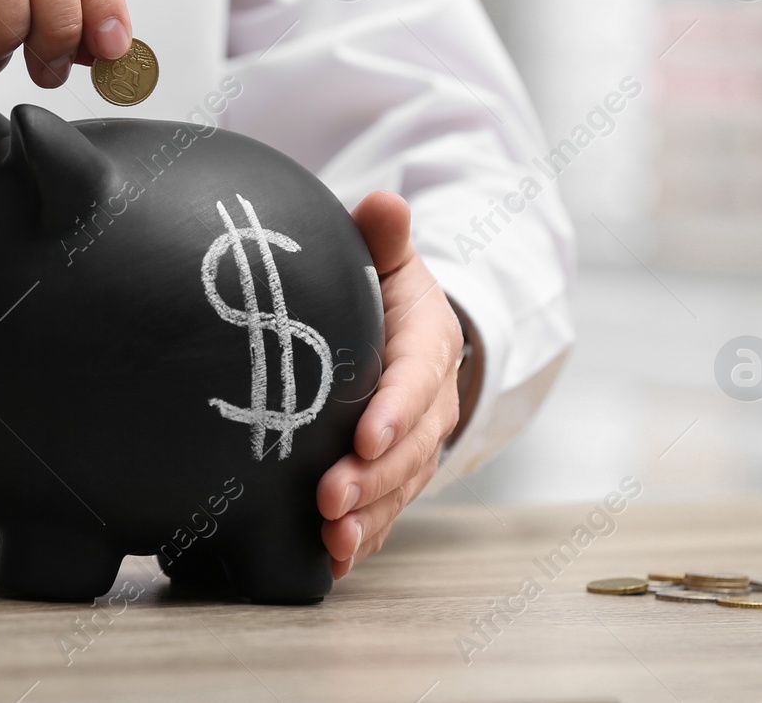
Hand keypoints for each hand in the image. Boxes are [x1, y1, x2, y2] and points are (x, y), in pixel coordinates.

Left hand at [317, 190, 464, 577]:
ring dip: (368, 516)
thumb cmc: (386, 293)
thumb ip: (385, 237)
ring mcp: (414, 445)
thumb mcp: (390, 260)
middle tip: (330, 497)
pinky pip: (386, 512)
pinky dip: (364, 537)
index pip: (417, 378)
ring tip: (332, 538)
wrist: (406, 335)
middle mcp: (430, 403)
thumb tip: (384, 200)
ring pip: (400, 488)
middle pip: (409, 446)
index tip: (364, 435)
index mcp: (429, 344)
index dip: (395, 410)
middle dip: (374, 477)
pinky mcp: (394, 475)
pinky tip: (331, 561)